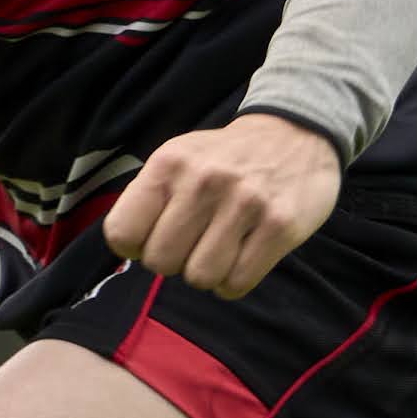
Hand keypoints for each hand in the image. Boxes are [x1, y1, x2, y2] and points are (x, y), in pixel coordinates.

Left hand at [102, 112, 341, 298]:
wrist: (295, 134)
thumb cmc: (224, 159)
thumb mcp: (178, 160)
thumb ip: (149, 199)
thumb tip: (129, 251)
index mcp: (169, 164)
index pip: (122, 232)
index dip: (135, 247)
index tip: (154, 238)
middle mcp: (204, 181)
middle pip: (161, 262)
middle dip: (175, 261)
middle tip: (194, 243)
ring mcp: (245, 203)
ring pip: (200, 277)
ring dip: (208, 274)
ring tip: (220, 249)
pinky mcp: (280, 226)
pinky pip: (238, 283)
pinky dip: (235, 281)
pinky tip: (243, 256)